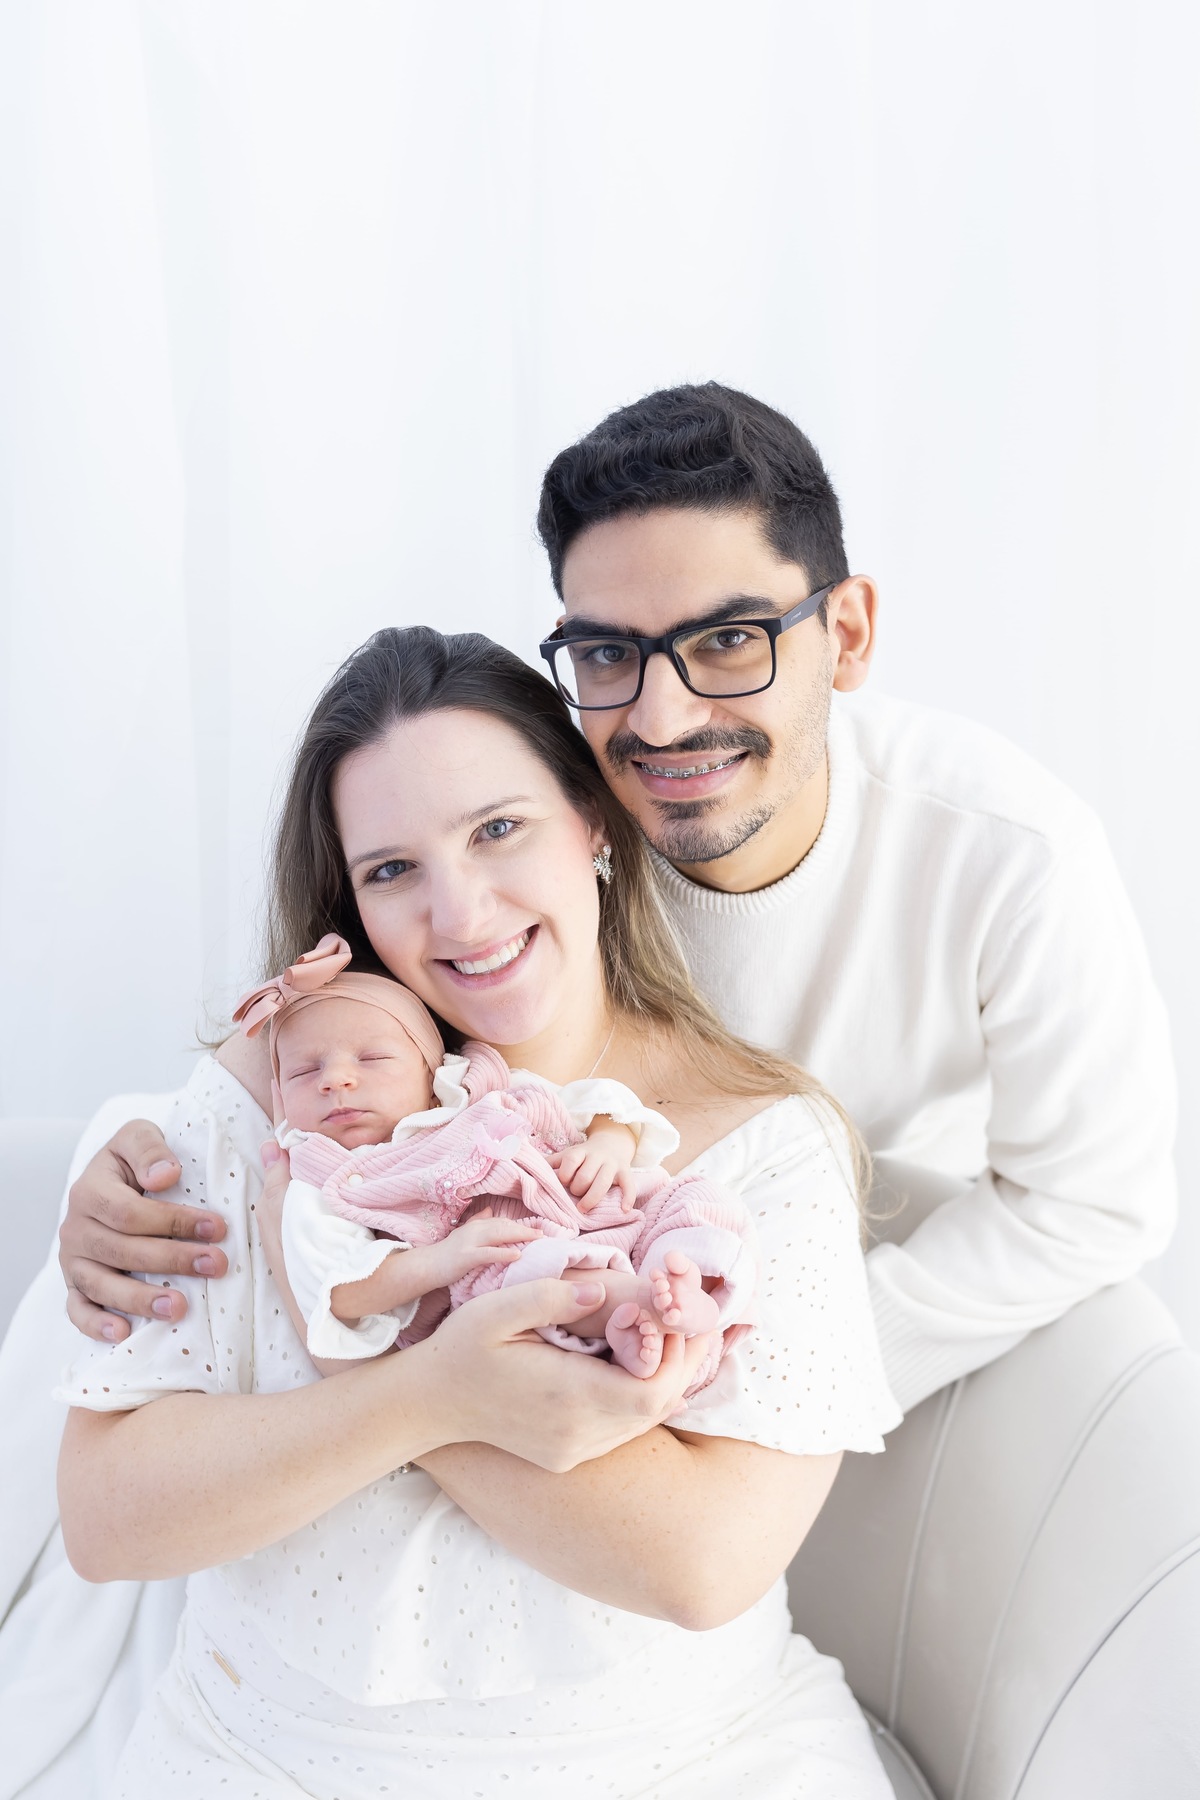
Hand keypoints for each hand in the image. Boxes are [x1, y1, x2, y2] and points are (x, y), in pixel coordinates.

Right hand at [61, 1122, 229, 1342]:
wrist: (109, 1180)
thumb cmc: (133, 1161)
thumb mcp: (139, 1136)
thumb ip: (149, 1148)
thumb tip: (165, 1175)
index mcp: (90, 1191)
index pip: (130, 1213)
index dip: (174, 1222)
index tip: (217, 1227)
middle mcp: (76, 1228)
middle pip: (122, 1251)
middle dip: (172, 1260)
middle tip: (216, 1265)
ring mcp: (73, 1260)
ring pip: (101, 1285)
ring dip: (140, 1299)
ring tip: (178, 1307)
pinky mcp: (74, 1285)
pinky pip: (77, 1310)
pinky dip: (96, 1325)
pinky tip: (123, 1333)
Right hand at [417, 1279, 708, 1471]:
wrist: (428, 1403)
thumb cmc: (461, 1348)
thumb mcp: (496, 1308)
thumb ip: (550, 1297)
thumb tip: (601, 1289)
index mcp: (565, 1396)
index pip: (650, 1390)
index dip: (675, 1355)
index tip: (674, 1314)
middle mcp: (576, 1433)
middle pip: (656, 1408)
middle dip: (681, 1363)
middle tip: (689, 1320)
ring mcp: (572, 1450)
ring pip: (644, 1422)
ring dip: (665, 1380)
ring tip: (673, 1336)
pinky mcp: (567, 1455)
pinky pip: (623, 1431)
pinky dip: (643, 1399)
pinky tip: (646, 1367)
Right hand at [419, 1207, 543, 1286]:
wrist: (426, 1266)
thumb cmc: (447, 1254)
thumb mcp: (463, 1234)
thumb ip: (478, 1221)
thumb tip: (491, 1210)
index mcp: (476, 1226)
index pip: (502, 1222)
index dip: (520, 1225)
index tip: (538, 1229)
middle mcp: (474, 1230)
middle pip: (504, 1226)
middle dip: (525, 1229)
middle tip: (544, 1234)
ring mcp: (470, 1242)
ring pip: (499, 1235)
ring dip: (520, 1235)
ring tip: (537, 1239)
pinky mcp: (466, 1257)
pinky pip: (488, 1253)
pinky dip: (503, 1252)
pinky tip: (517, 1254)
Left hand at [552, 1120, 637, 1212]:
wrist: (612, 1142)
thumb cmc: (584, 1155)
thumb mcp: (568, 1154)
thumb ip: (551, 1162)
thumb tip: (529, 1168)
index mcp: (580, 1152)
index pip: (570, 1162)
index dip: (564, 1176)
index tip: (564, 1183)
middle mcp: (597, 1156)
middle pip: (585, 1176)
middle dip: (578, 1189)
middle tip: (576, 1194)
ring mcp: (612, 1164)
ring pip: (603, 1182)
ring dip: (592, 1198)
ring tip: (584, 1209)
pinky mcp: (625, 1172)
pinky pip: (628, 1185)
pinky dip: (627, 1197)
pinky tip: (624, 1210)